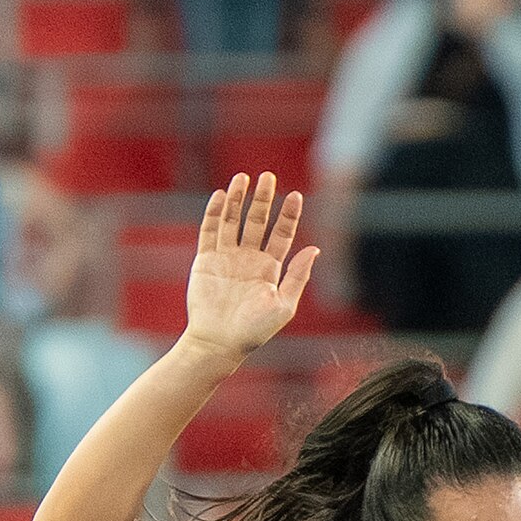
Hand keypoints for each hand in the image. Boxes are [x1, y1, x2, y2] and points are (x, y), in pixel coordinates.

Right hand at [181, 174, 319, 371]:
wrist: (220, 343)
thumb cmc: (254, 331)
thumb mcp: (284, 305)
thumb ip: (298, 276)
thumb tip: (315, 249)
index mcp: (269, 269)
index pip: (281, 235)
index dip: (288, 215)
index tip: (295, 196)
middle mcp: (248, 259)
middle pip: (257, 221)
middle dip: (263, 199)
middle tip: (268, 177)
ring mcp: (226, 257)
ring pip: (232, 220)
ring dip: (238, 199)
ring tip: (243, 178)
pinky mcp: (205, 260)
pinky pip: (210, 230)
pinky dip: (215, 213)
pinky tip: (222, 196)